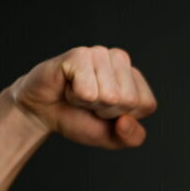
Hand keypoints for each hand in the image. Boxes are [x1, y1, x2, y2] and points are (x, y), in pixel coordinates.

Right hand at [8, 46, 156, 148]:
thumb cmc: (79, 119)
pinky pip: (88, 90)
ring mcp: (99, 54)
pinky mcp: (79, 54)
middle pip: (128, 100)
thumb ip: (132, 137)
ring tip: (79, 94)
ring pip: (110, 95)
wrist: (43, 113)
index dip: (124, 118)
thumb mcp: (112, 137)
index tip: (106, 112)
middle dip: (106, 110)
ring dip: (89, 103)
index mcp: (134, 78)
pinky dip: (75, 97)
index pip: (146, 104)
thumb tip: (126, 121)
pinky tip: (68, 86)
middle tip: (89, 103)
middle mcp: (120, 60)